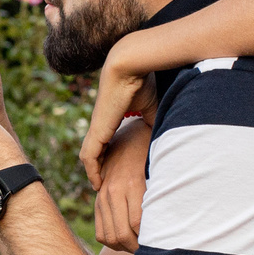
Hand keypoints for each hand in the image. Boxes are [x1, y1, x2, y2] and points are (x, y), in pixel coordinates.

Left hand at [79, 61, 153, 186]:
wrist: (131, 66)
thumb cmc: (143, 82)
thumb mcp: (152, 109)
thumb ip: (154, 124)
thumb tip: (164, 139)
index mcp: (112, 117)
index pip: (106, 142)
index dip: (110, 157)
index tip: (116, 171)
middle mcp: (102, 123)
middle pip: (95, 151)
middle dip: (99, 169)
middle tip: (105, 185)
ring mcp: (97, 127)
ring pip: (89, 156)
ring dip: (93, 172)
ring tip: (99, 187)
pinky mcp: (97, 129)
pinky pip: (89, 156)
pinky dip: (91, 170)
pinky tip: (96, 183)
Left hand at [93, 118, 150, 251]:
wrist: (140, 132)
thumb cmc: (135, 159)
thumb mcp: (121, 181)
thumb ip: (119, 202)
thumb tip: (129, 232)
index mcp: (103, 196)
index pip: (104, 236)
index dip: (120, 248)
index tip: (136, 248)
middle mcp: (107, 193)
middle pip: (113, 238)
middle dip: (130, 249)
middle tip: (146, 248)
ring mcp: (119, 188)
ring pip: (124, 232)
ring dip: (139, 243)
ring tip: (153, 240)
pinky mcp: (135, 183)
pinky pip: (138, 219)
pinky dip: (146, 230)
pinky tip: (157, 226)